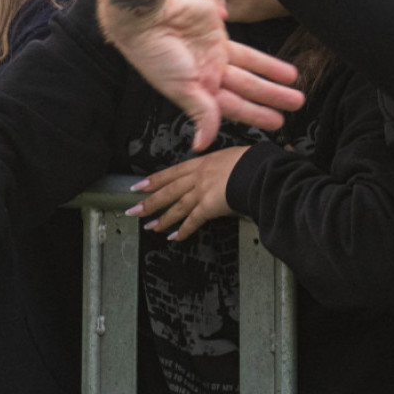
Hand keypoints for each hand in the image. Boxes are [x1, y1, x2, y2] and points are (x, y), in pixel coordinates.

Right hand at [105, 0, 300, 150]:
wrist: (146, 16)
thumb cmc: (157, 56)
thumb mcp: (182, 88)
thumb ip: (200, 113)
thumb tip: (202, 147)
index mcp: (199, 92)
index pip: (235, 107)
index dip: (257, 114)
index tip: (279, 123)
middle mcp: (209, 75)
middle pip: (248, 88)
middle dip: (272, 97)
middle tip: (298, 104)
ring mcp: (214, 53)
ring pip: (251, 69)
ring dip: (272, 76)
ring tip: (297, 84)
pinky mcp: (217, 31)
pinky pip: (244, 47)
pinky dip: (260, 55)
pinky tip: (275, 59)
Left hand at [128, 145, 248, 239]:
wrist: (258, 169)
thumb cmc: (253, 161)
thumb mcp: (234, 155)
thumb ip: (224, 164)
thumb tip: (226, 169)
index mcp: (204, 162)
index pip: (173, 172)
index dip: (155, 180)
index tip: (141, 185)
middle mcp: (198, 176)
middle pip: (168, 190)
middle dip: (150, 201)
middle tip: (135, 209)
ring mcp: (202, 191)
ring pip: (177, 207)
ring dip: (162, 218)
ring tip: (151, 226)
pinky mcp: (208, 206)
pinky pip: (192, 221)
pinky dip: (182, 230)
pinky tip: (174, 237)